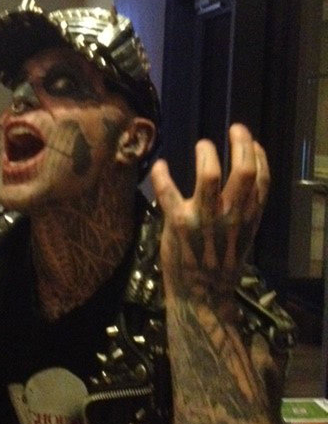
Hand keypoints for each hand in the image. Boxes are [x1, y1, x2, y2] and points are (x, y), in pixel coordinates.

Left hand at [150, 123, 269, 303]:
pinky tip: (160, 166)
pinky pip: (168, 191)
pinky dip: (162, 175)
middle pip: (243, 170)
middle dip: (241, 143)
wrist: (201, 295)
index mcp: (249, 217)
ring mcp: (205, 218)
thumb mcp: (243, 236)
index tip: (250, 139)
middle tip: (234, 128)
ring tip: (203, 145)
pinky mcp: (178, 223)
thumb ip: (245, 209)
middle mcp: (231, 215)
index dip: (258, 154)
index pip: (262, 179)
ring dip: (206, 154)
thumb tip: (246, 179)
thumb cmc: (220, 262)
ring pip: (210, 174)